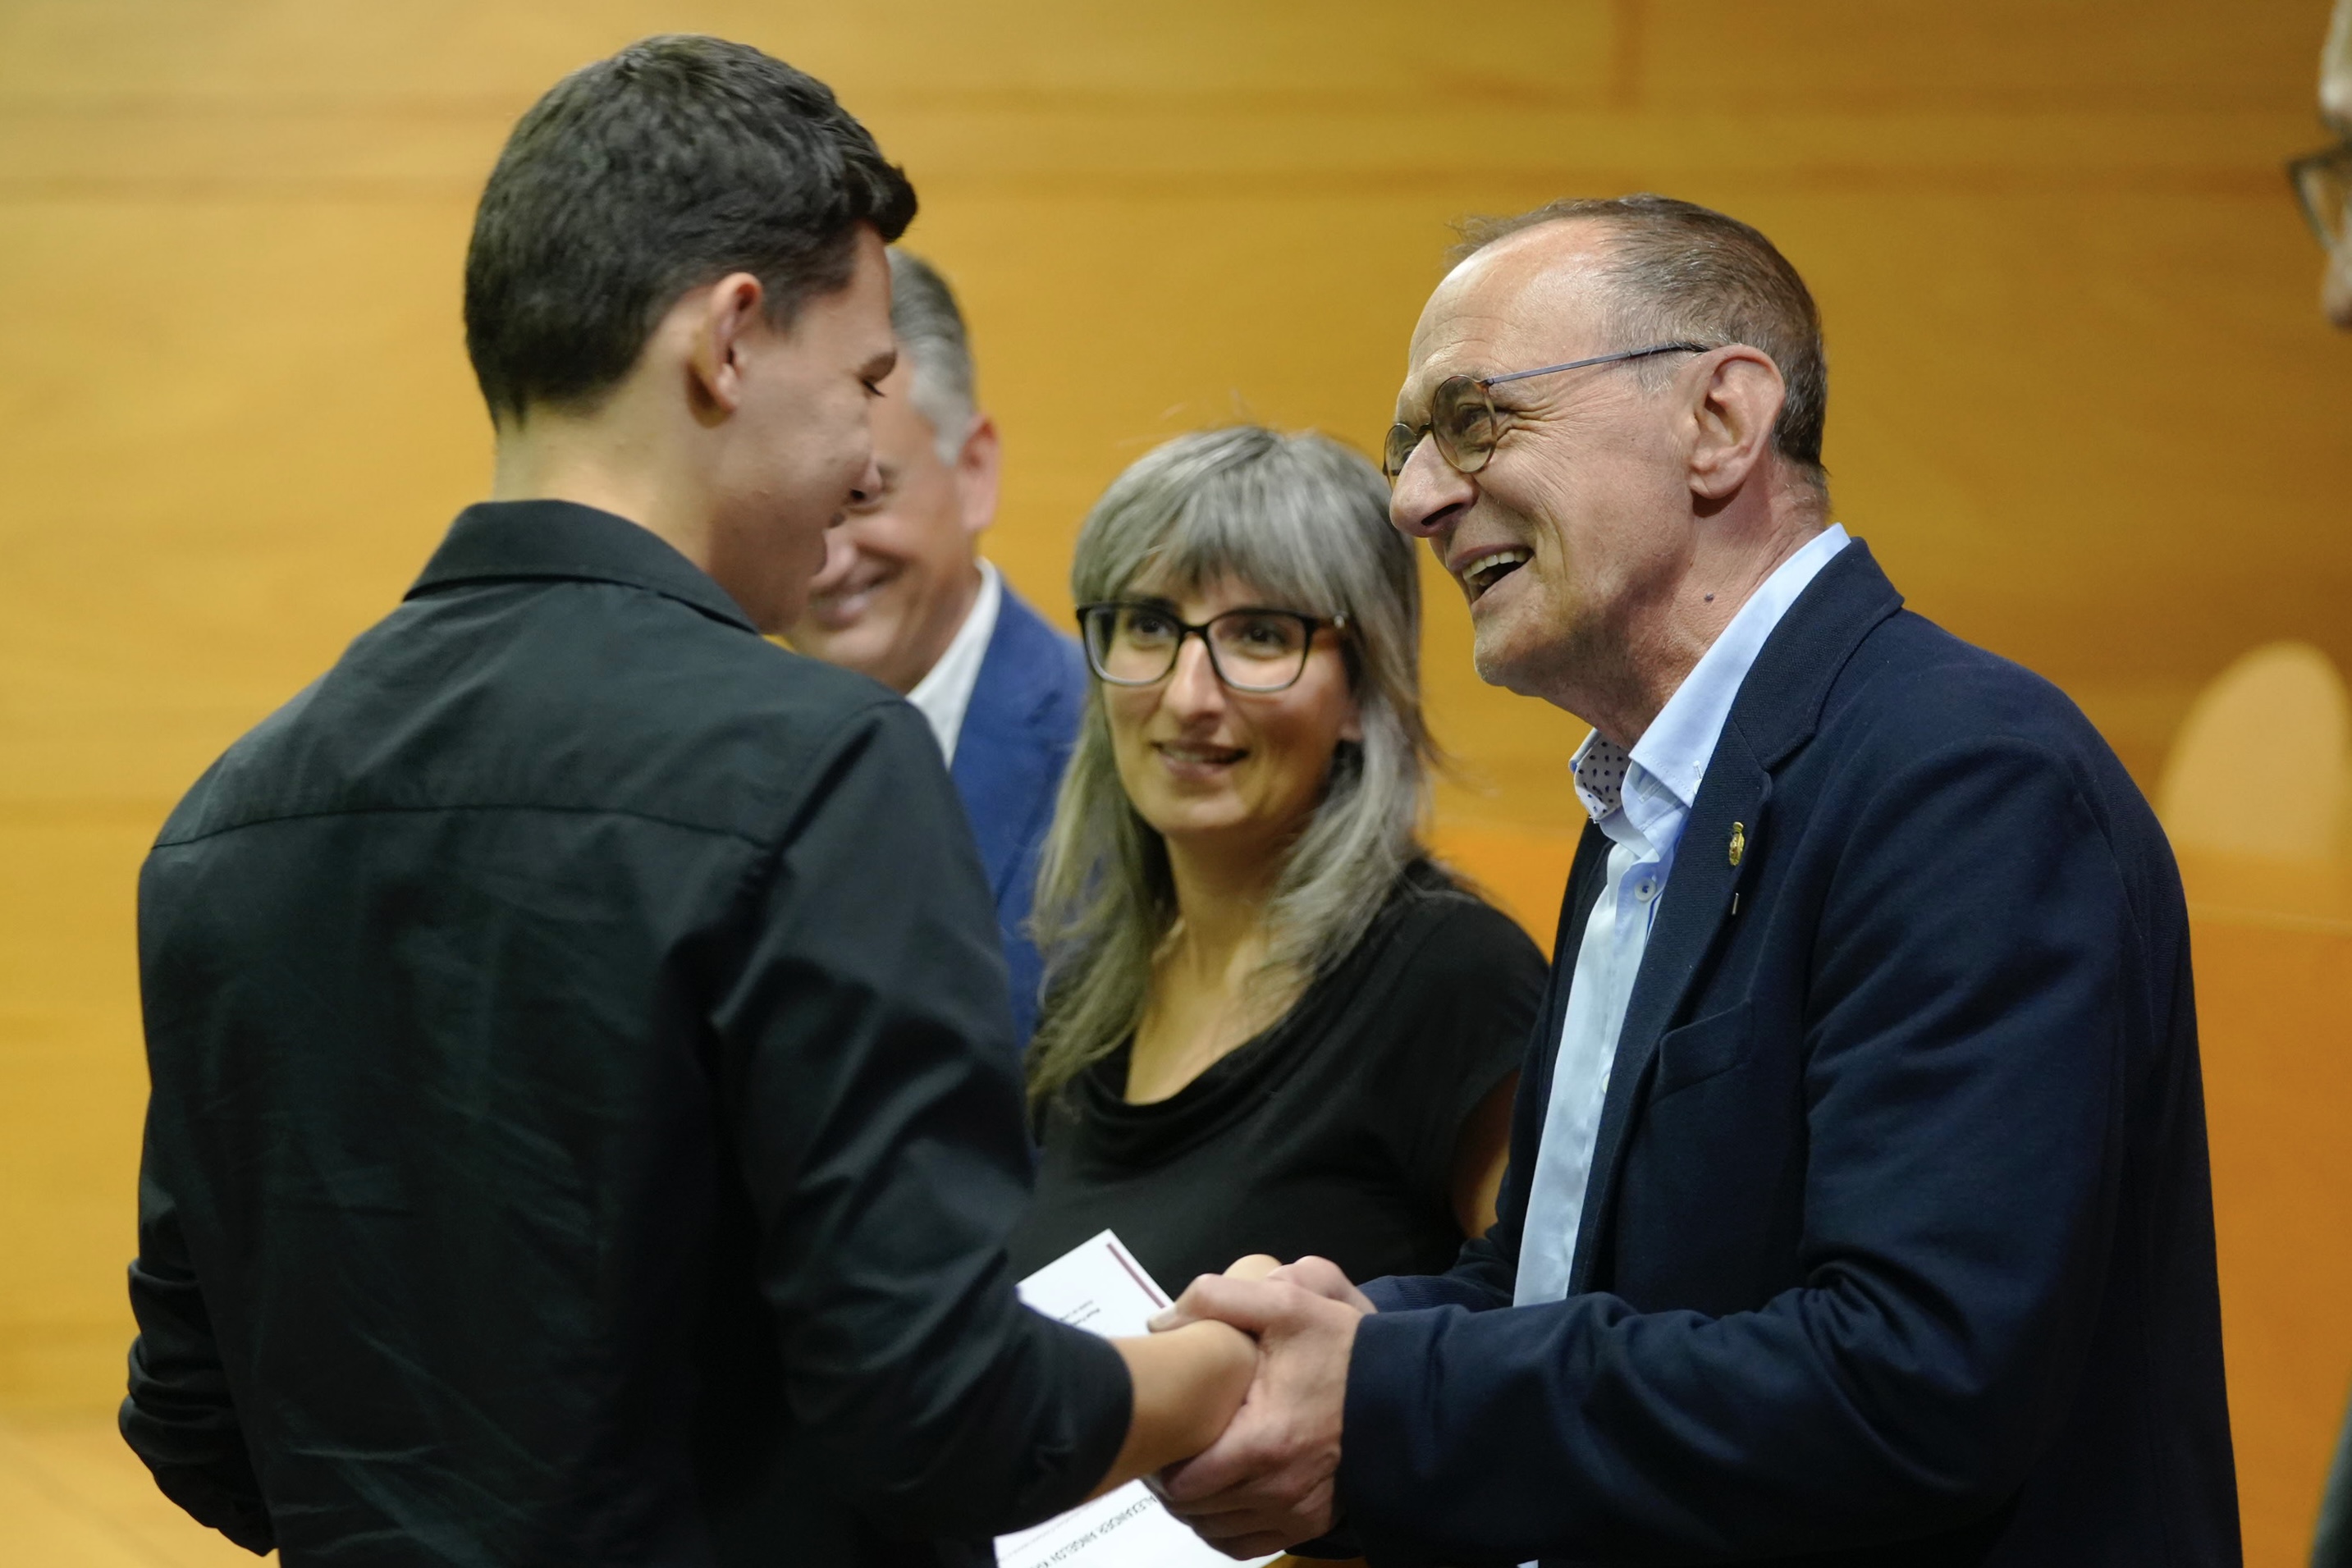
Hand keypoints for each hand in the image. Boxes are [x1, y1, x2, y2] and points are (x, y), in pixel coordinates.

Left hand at [1145, 1267, 1370, 1558]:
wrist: (1401, 1386)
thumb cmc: (1340, 1346)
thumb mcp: (1285, 1303)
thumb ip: (1217, 1299)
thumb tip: (1160, 1322)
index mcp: (1264, 1442)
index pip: (1185, 1484)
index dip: (1160, 1463)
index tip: (1159, 1437)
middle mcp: (1280, 1490)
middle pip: (1196, 1511)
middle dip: (1173, 1485)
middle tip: (1168, 1451)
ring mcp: (1299, 1513)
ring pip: (1218, 1532)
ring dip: (1197, 1508)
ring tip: (1191, 1472)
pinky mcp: (1313, 1523)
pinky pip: (1248, 1544)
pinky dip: (1226, 1528)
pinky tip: (1220, 1499)